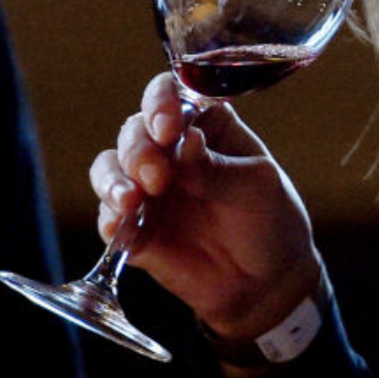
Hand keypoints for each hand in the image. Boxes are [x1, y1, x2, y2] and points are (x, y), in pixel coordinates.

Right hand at [89, 72, 322, 341]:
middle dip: (140, 150)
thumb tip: (186, 142)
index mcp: (205, 126)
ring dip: (114, 180)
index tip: (168, 128)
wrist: (265, 282)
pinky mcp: (132, 227)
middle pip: (135, 131)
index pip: (171, 96)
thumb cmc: (270, 219)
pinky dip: (109, 218)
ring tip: (132, 201)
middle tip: (158, 178)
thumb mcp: (256, 186)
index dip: (161, 104)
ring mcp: (147, 188)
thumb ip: (216, 167)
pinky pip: (108, 216)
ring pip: (109, 167)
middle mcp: (169, 150)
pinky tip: (120, 228)